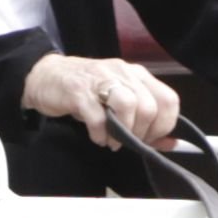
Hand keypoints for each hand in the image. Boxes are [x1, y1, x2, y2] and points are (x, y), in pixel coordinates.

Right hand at [22, 50, 186, 151]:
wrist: (46, 77)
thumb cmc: (87, 92)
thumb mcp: (119, 101)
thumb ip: (146, 120)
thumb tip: (171, 144)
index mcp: (137, 75)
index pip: (168, 100)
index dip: (164, 126)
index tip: (149, 139)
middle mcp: (123, 73)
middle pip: (149, 106)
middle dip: (142, 133)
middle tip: (128, 142)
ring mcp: (100, 80)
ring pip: (128, 105)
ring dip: (123, 132)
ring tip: (113, 142)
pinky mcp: (79, 92)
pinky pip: (98, 117)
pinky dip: (100, 134)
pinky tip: (97, 138)